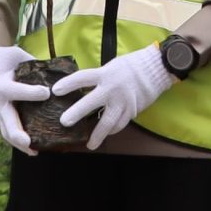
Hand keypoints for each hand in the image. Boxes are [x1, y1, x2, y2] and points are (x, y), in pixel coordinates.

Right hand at [0, 44, 49, 154]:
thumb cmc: (4, 58)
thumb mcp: (16, 55)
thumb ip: (34, 63)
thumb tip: (58, 70)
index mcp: (1, 84)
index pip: (16, 91)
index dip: (31, 93)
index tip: (47, 93)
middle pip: (6, 121)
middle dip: (16, 133)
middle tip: (28, 142)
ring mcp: (0, 110)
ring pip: (6, 131)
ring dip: (18, 144)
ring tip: (34, 152)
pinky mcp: (3, 115)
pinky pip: (9, 130)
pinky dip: (19, 141)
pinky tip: (33, 149)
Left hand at [52, 44, 177, 149]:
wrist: (156, 68)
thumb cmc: (130, 66)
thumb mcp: (111, 67)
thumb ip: (98, 78)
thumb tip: (81, 90)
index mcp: (105, 74)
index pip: (82, 78)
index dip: (68, 84)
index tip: (55, 91)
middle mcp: (112, 88)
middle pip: (91, 102)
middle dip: (77, 112)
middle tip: (64, 122)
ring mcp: (123, 101)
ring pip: (108, 121)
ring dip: (98, 134)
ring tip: (90, 145)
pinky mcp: (132, 110)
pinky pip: (120, 123)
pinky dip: (113, 130)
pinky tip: (107, 133)